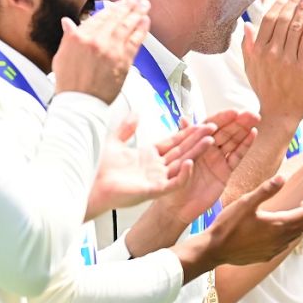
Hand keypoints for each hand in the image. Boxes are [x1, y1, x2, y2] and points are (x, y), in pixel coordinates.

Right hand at [52, 0, 149, 101]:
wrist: (80, 103)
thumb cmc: (69, 82)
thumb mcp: (61, 56)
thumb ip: (68, 37)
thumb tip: (67, 22)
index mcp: (79, 37)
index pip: (99, 17)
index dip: (112, 9)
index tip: (119, 3)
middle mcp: (96, 40)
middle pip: (116, 18)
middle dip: (128, 5)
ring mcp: (111, 50)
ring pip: (127, 26)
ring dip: (137, 12)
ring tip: (145, 4)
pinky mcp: (123, 61)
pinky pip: (135, 40)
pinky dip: (141, 29)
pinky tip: (145, 20)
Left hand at [84, 114, 215, 218]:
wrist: (90, 187)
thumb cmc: (99, 169)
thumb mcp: (115, 142)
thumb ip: (126, 128)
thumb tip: (134, 113)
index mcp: (148, 156)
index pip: (173, 142)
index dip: (187, 132)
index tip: (202, 123)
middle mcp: (156, 168)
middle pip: (182, 150)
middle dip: (198, 139)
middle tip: (213, 128)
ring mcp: (157, 179)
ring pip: (182, 164)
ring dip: (196, 153)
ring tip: (210, 141)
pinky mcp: (154, 190)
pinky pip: (174, 182)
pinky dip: (183, 174)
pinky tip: (190, 163)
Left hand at [152, 110, 257, 225]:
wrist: (178, 206)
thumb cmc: (173, 181)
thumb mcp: (176, 158)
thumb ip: (184, 137)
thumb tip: (183, 118)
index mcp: (196, 142)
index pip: (212, 125)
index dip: (223, 118)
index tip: (235, 111)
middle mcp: (208, 148)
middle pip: (225, 131)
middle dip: (238, 122)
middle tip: (251, 113)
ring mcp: (218, 159)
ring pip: (233, 141)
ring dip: (244, 130)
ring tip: (255, 119)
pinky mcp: (225, 171)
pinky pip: (236, 156)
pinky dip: (245, 145)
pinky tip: (253, 134)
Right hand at [205, 176, 302, 266]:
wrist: (214, 250)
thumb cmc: (228, 225)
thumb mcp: (246, 202)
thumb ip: (266, 190)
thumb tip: (284, 178)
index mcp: (279, 225)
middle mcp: (281, 240)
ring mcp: (275, 249)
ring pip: (297, 234)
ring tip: (302, 204)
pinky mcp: (267, 255)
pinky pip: (288, 242)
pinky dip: (293, 230)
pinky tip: (286, 223)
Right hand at [242, 0, 302, 128]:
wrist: (278, 114)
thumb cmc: (265, 90)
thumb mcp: (250, 68)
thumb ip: (247, 47)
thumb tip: (246, 26)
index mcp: (258, 51)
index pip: (268, 21)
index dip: (278, 5)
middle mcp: (271, 53)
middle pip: (284, 20)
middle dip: (294, 2)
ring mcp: (287, 60)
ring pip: (296, 28)